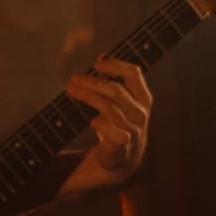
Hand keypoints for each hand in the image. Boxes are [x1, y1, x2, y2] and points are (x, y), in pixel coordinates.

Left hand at [64, 53, 150, 184]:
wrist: (122, 158)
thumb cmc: (120, 123)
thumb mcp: (123, 102)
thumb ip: (116, 81)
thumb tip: (102, 57)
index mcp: (143, 98)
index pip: (134, 75)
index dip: (115, 65)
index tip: (97, 63)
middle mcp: (141, 112)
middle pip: (116, 90)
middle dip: (92, 82)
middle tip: (74, 79)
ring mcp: (133, 129)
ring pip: (108, 107)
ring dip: (87, 96)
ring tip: (71, 91)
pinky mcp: (122, 144)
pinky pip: (108, 129)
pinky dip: (98, 123)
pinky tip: (91, 121)